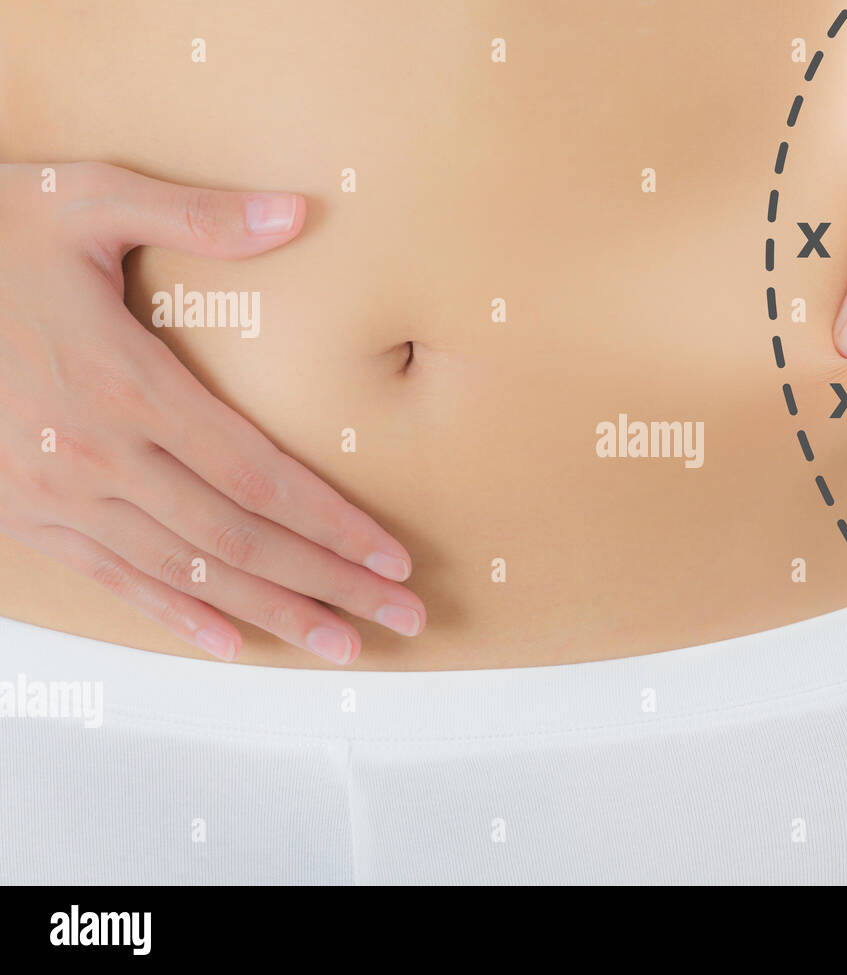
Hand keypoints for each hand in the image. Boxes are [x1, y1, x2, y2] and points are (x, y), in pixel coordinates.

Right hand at [0, 162, 426, 663]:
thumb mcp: (83, 201)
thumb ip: (195, 216)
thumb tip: (299, 212)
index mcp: (127, 385)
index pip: (259, 478)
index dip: (334, 525)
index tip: (394, 557)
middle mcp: (99, 457)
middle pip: (239, 542)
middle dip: (330, 584)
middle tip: (401, 619)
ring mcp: (56, 497)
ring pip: (187, 576)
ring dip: (273, 614)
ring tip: (343, 645)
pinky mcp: (25, 517)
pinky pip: (114, 583)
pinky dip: (178, 618)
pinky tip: (233, 644)